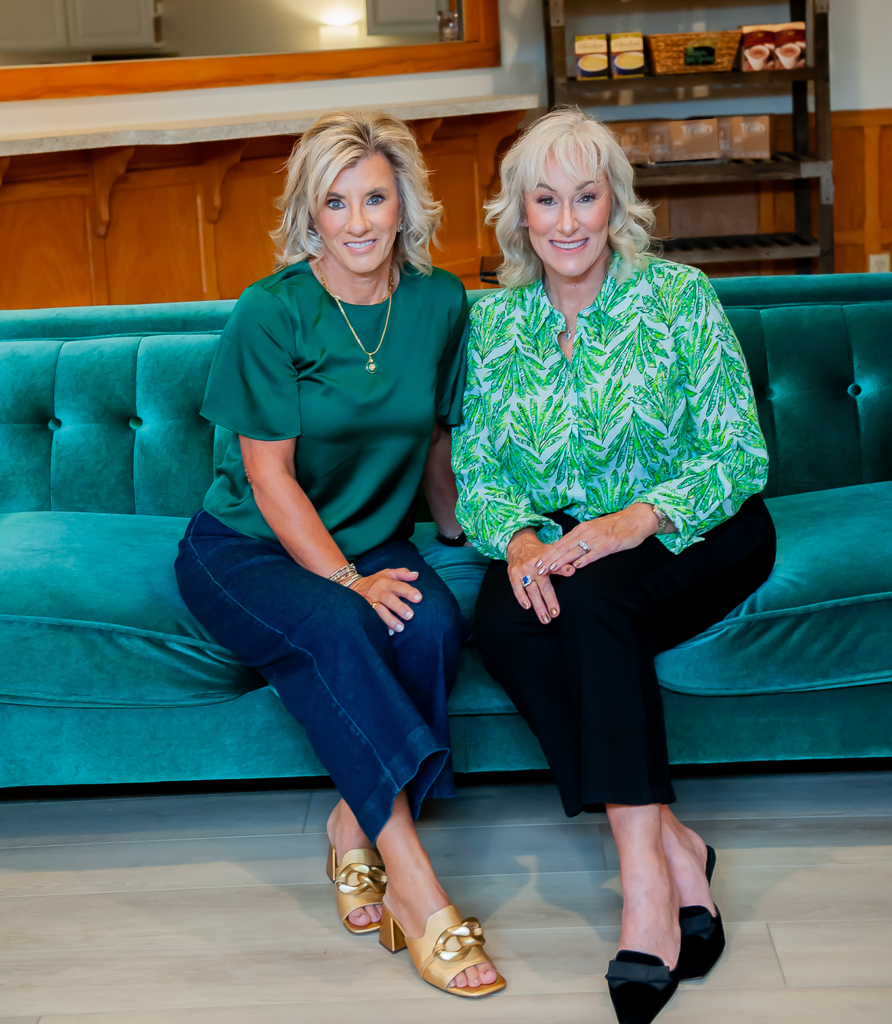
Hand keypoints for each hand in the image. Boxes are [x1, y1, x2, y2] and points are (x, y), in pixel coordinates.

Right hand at [351, 569, 421, 633]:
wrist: (354, 586)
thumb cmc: (376, 580)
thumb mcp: (388, 573)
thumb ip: (402, 573)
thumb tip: (416, 575)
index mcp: (385, 582)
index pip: (398, 586)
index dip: (408, 591)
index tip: (418, 598)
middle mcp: (378, 592)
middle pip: (389, 599)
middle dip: (399, 607)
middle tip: (410, 615)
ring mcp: (371, 603)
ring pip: (380, 611)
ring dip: (390, 620)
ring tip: (400, 628)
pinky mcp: (366, 611)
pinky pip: (373, 619)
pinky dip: (381, 626)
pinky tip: (390, 632)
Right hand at [506, 528, 574, 624]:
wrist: (518, 543)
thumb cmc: (539, 552)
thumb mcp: (552, 552)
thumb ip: (562, 560)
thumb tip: (575, 567)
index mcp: (547, 559)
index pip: (557, 566)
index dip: (564, 570)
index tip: (571, 573)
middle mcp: (535, 566)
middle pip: (544, 586)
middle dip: (550, 601)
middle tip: (556, 614)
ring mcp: (523, 570)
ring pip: (532, 590)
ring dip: (538, 605)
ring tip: (545, 618)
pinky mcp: (513, 574)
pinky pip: (517, 587)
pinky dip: (521, 597)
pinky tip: (527, 606)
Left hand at [538, 504, 657, 574]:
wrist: (636, 519)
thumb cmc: (615, 527)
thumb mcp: (593, 530)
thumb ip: (580, 539)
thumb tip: (566, 550)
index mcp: (581, 529)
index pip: (560, 543)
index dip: (547, 553)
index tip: (536, 562)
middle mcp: (586, 532)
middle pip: (564, 547)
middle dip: (549, 559)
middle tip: (538, 569)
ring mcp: (598, 538)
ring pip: (576, 551)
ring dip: (562, 560)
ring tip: (551, 569)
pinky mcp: (610, 544)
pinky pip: (595, 553)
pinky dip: (586, 559)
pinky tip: (577, 566)